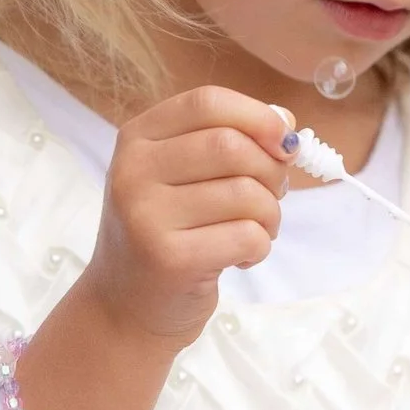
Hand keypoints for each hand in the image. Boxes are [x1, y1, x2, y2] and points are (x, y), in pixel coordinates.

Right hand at [83, 86, 296, 347]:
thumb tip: (285, 122)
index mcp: (138, 138)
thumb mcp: (185, 176)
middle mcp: (133, 171)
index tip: (285, 141)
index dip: (258, 116)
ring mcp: (145, 215)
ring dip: (270, 215)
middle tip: (271, 197)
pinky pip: (247, 236)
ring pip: (246, 193)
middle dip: (271, 172)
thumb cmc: (167, 232)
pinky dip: (260, 246)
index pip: (208, 102)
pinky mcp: (168, 259)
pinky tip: (239, 258)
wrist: (124, 307)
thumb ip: (232, 141)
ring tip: (255, 231)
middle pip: (231, 145)